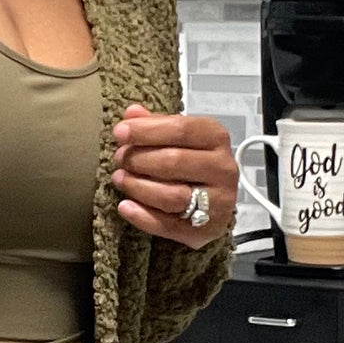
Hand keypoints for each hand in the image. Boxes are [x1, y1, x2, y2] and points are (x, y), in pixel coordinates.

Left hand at [111, 105, 239, 246]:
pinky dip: (142, 216)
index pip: (181, 129)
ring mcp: (219, 202)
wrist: (213, 204)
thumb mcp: (177, 138)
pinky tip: (125, 206)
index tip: (119, 133)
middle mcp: (223, 168)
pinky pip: (169, 225)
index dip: (147, 131)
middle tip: (119, 159)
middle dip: (139, 159)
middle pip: (174, 161)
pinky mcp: (207, 230)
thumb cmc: (191, 164)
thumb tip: (131, 112)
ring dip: (138, 187)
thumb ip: (155, 124)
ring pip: (172, 195)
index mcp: (216, 138)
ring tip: (120, 179)